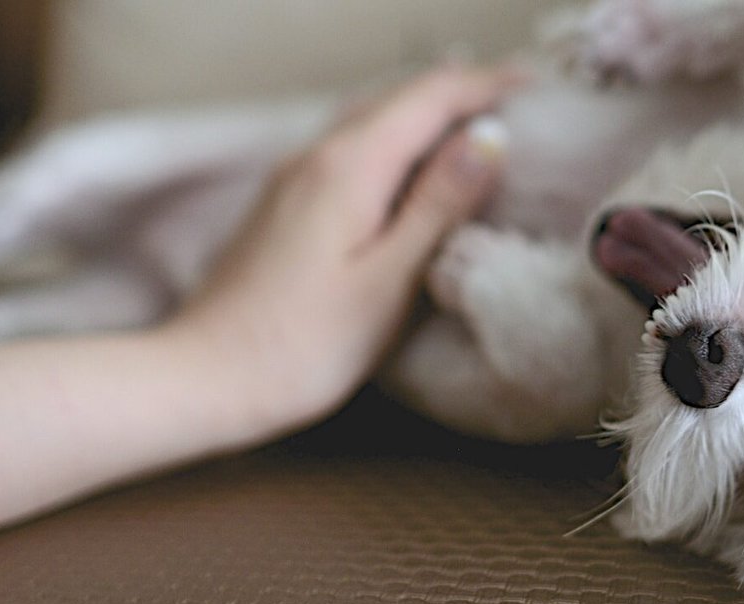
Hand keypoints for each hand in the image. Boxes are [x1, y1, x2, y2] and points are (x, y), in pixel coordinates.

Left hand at [164, 66, 522, 429]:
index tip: (538, 88)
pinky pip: (351, 146)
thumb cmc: (302, 346)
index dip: (488, 85)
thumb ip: (439, 205)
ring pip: (372, 118)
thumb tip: (489, 138)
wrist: (204, 378)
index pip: (430, 96)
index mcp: (350, 166)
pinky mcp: (284, 203)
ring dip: (427, 112)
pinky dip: (396, 140)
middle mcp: (317, 155)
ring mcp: (294, 176)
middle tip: (521, 100)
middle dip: (462, 91)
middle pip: (400, 97)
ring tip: (478, 124)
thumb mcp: (389, 280)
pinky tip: (414, 167)